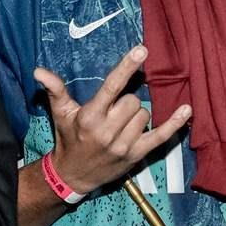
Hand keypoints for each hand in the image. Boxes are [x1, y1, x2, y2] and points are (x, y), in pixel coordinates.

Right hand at [33, 46, 190, 193]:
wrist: (73, 175)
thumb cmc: (68, 138)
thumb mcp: (60, 113)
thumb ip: (55, 90)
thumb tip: (39, 70)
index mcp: (90, 117)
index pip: (112, 87)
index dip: (127, 67)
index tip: (141, 50)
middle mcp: (107, 131)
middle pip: (134, 101)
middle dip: (126, 101)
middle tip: (113, 111)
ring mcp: (124, 145)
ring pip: (145, 115)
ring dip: (136, 115)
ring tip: (121, 124)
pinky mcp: (136, 155)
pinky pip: (161, 136)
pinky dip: (175, 123)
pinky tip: (187, 110)